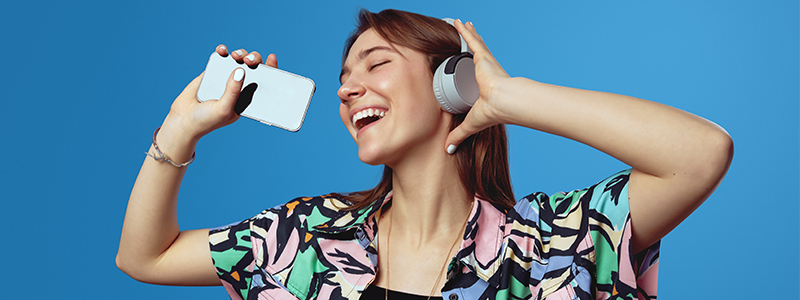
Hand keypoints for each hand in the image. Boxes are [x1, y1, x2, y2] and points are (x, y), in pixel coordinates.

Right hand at [162, 45, 278, 141]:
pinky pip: (221, 57)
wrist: (183, 119)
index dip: (270, 69)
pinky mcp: (213, 71)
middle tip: (249, 60)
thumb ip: (233, 91)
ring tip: (236, 55)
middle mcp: (240, 86)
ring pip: (238, 59)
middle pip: (253, 67)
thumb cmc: (207, 120)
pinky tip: (222, 49)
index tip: (272, 58)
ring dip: (240, 53)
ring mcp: (226, 77)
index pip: (264, 81)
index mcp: (247, 98)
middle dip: (254, 59)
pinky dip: (223, 51)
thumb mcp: (225, 109)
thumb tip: (241, 70)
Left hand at [444, 20, 512, 153]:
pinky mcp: (482, 57)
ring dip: (467, 34)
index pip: (472, 73)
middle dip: (469, 45)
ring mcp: (484, 63)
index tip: (462, 63)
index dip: (467, 67)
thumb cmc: (493, 112)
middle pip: (473, 55)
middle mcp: (484, 72)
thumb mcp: (470, 124)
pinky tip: (458, 21)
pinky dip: (464, 30)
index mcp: (483, 85)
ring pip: (473, 44)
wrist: (505, 102)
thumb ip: (458, 135)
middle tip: (463, 36)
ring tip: (462, 23)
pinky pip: (471, 40)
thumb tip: (447, 150)